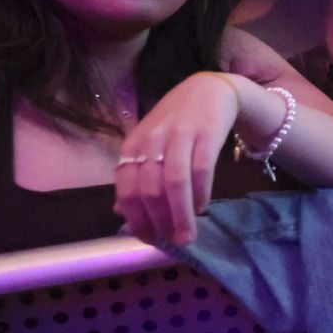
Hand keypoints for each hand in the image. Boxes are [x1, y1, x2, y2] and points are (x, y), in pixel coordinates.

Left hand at [114, 72, 240, 246]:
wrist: (209, 90)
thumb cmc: (177, 124)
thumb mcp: (150, 147)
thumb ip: (136, 177)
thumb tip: (122, 212)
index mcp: (132, 146)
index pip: (127, 189)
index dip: (137, 218)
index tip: (149, 239)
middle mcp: (151, 140)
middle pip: (151, 189)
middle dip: (161, 221)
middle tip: (173, 242)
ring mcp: (179, 135)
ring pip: (174, 182)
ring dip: (181, 214)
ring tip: (189, 235)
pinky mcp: (206, 132)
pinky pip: (201, 168)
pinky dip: (201, 193)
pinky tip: (204, 207)